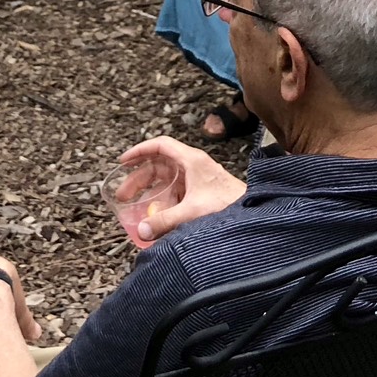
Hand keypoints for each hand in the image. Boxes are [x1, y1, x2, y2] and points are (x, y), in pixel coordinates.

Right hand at [119, 138, 247, 242]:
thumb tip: (141, 230)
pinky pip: (176, 193)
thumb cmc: (227, 206)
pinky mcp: (201, 193)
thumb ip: (165, 221)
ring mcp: (197, 179)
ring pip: (167, 181)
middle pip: (159, 165)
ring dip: (151, 192)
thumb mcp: (192, 212)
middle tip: (123, 194)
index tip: (123, 161)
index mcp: (191, 161)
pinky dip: (164, 202)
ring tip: (135, 208)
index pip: (161, 146)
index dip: (140, 151)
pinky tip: (156, 217)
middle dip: (139, 178)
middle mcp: (193, 166)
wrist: (253, 213)